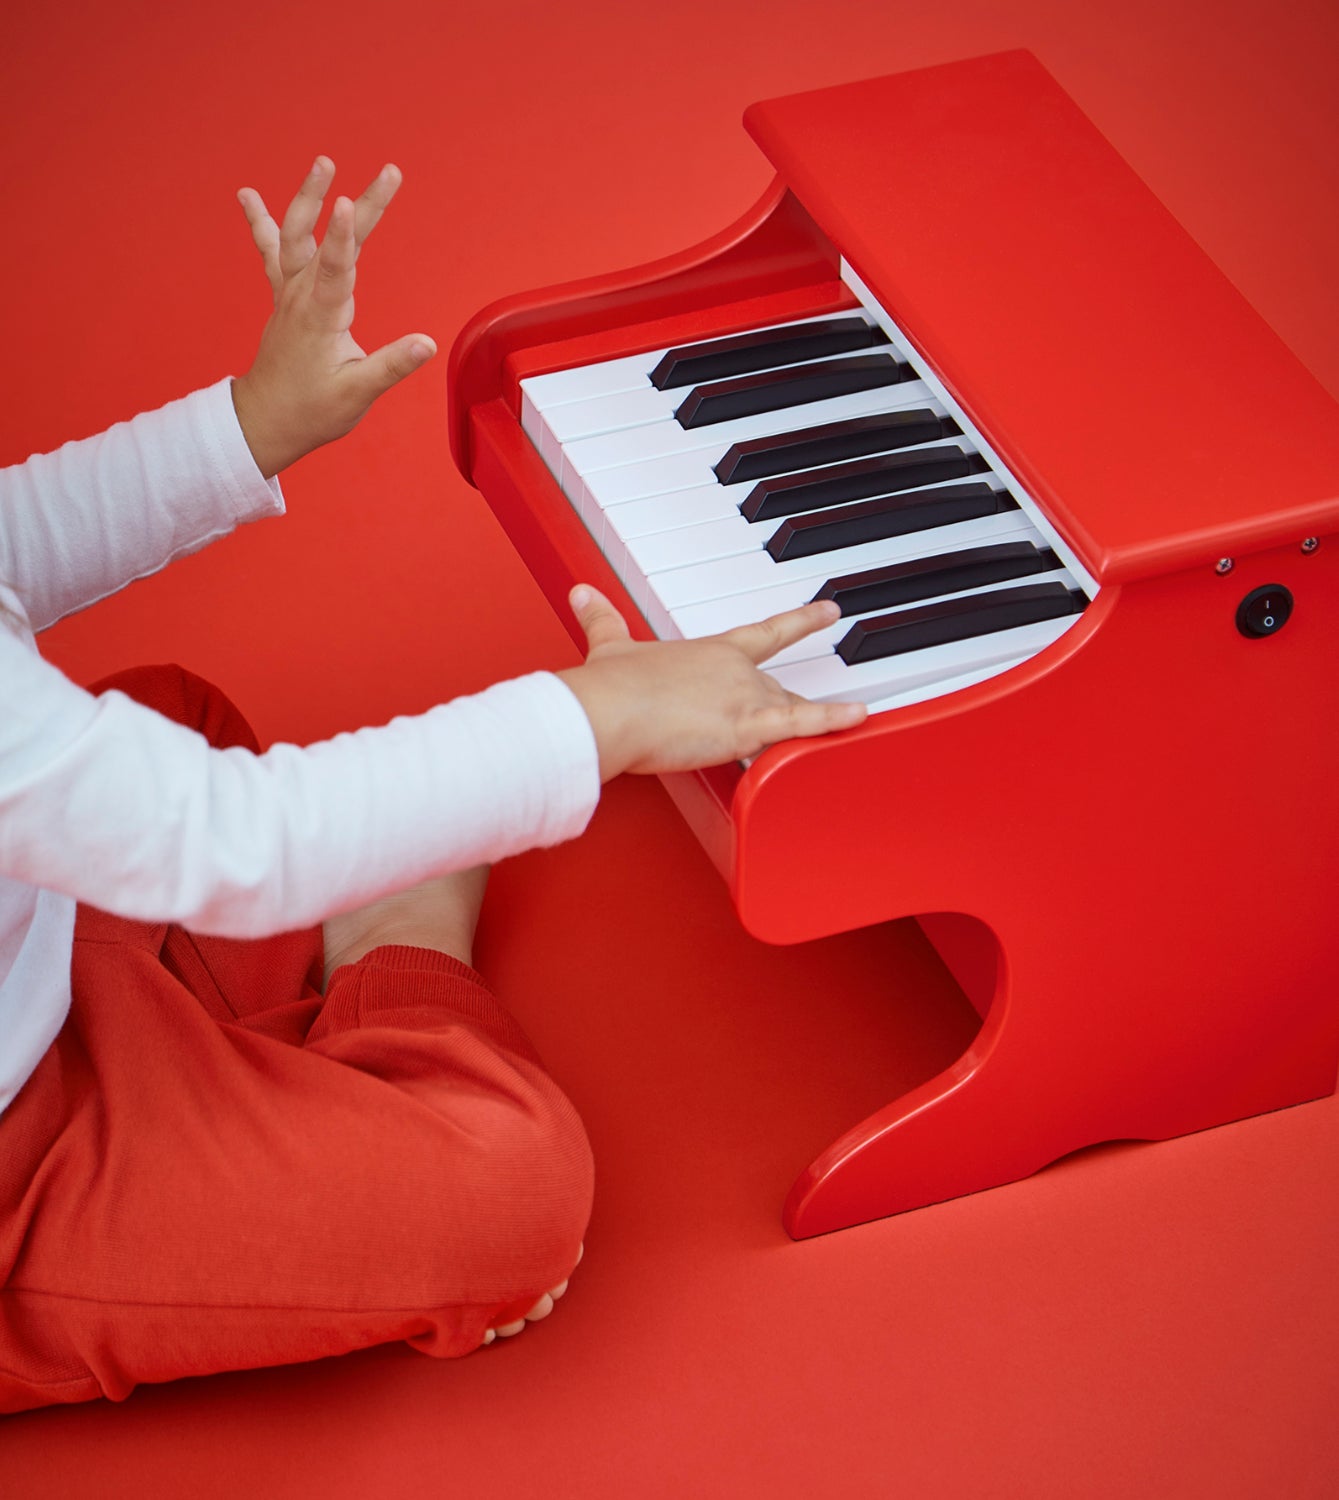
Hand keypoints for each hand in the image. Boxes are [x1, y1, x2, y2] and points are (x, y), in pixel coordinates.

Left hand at [230, 157, 435, 477]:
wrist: (266, 419)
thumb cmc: (312, 411)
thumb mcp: (356, 394)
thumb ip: (391, 366)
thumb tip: (427, 344)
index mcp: (321, 318)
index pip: (334, 269)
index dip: (342, 236)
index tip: (349, 201)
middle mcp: (302, 297)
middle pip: (327, 239)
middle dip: (359, 204)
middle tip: (389, 172)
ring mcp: (289, 293)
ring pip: (296, 235)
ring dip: (309, 197)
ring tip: (323, 162)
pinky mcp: (285, 297)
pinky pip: (272, 252)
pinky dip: (262, 222)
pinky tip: (248, 195)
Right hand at [555, 586, 866, 779]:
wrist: (606, 711)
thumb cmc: (609, 686)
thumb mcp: (609, 645)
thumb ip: (603, 618)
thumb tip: (582, 594)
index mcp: (711, 651)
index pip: (766, 633)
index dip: (801, 622)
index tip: (829, 611)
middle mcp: (735, 670)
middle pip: (778, 687)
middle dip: (781, 706)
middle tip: (779, 720)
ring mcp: (745, 696)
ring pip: (790, 708)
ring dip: (805, 722)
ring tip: (830, 729)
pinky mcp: (746, 725)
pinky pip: (800, 723)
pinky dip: (833, 720)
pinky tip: (859, 716)